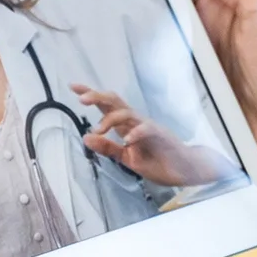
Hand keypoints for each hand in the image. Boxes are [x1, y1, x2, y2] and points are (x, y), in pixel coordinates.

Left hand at [73, 84, 227, 187]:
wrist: (184, 170)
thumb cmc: (157, 160)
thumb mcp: (126, 158)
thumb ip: (107, 148)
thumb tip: (85, 137)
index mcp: (126, 125)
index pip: (106, 105)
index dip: (90, 94)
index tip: (73, 86)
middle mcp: (135, 121)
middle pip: (115, 101)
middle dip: (98, 96)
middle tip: (82, 99)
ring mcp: (148, 127)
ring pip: (127, 112)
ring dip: (110, 119)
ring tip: (97, 129)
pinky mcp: (160, 136)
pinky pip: (146, 129)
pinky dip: (135, 133)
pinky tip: (126, 141)